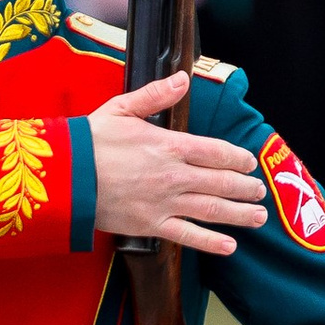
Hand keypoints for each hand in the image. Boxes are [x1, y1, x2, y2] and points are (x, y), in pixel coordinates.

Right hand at [86, 75, 268, 252]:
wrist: (65, 177)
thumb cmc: (90, 140)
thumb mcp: (121, 108)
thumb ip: (156, 95)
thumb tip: (183, 78)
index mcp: (170, 145)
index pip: (216, 152)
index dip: (238, 158)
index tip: (249, 163)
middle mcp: (174, 175)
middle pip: (221, 182)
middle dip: (245, 187)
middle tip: (260, 191)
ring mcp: (165, 202)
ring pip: (213, 209)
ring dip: (240, 214)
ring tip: (259, 216)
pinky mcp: (151, 225)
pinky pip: (188, 236)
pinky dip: (211, 242)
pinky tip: (230, 246)